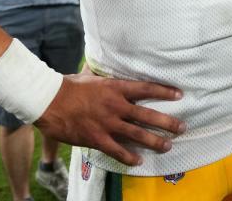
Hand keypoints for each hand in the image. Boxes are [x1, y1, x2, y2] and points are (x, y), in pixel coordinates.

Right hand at [34, 72, 185, 166]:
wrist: (49, 101)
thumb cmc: (68, 86)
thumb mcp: (91, 77)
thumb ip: (105, 79)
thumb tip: (110, 69)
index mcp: (115, 88)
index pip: (146, 89)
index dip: (164, 92)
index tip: (180, 95)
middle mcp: (116, 106)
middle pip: (148, 115)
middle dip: (167, 122)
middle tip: (182, 127)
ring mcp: (107, 123)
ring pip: (137, 135)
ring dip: (155, 141)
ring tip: (168, 146)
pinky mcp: (97, 138)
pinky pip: (117, 150)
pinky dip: (129, 157)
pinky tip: (138, 161)